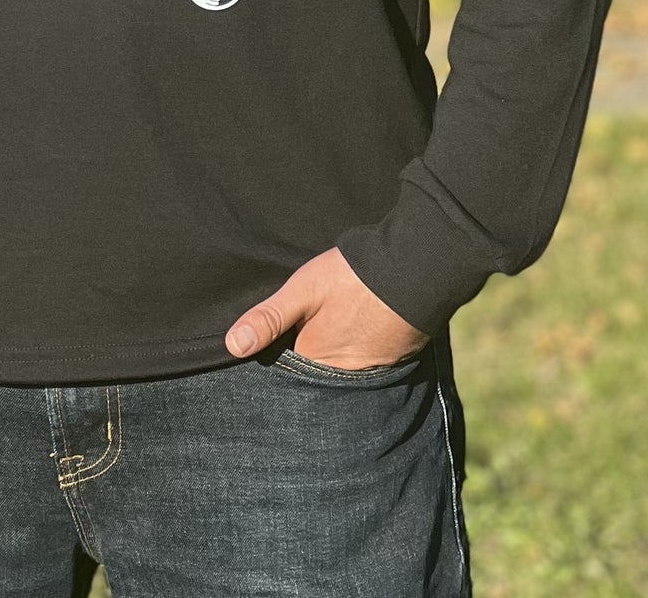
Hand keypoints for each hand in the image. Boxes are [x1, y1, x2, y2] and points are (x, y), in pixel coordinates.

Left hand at [224, 246, 428, 368]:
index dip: (280, 356)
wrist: (415, 270)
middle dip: (308, 360)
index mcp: (315, 361)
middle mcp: (343, 376)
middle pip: (316, 373)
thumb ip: (270, 318)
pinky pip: (367, 366)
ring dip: (335, 358)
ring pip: (341, 371)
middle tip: (308, 334)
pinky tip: (358, 333)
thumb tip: (233, 346)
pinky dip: (360, 354)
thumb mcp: (304, 291)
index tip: (275, 345)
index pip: (288, 371)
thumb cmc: (354, 279)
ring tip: (334, 333)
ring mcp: (372, 370)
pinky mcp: (394, 361)